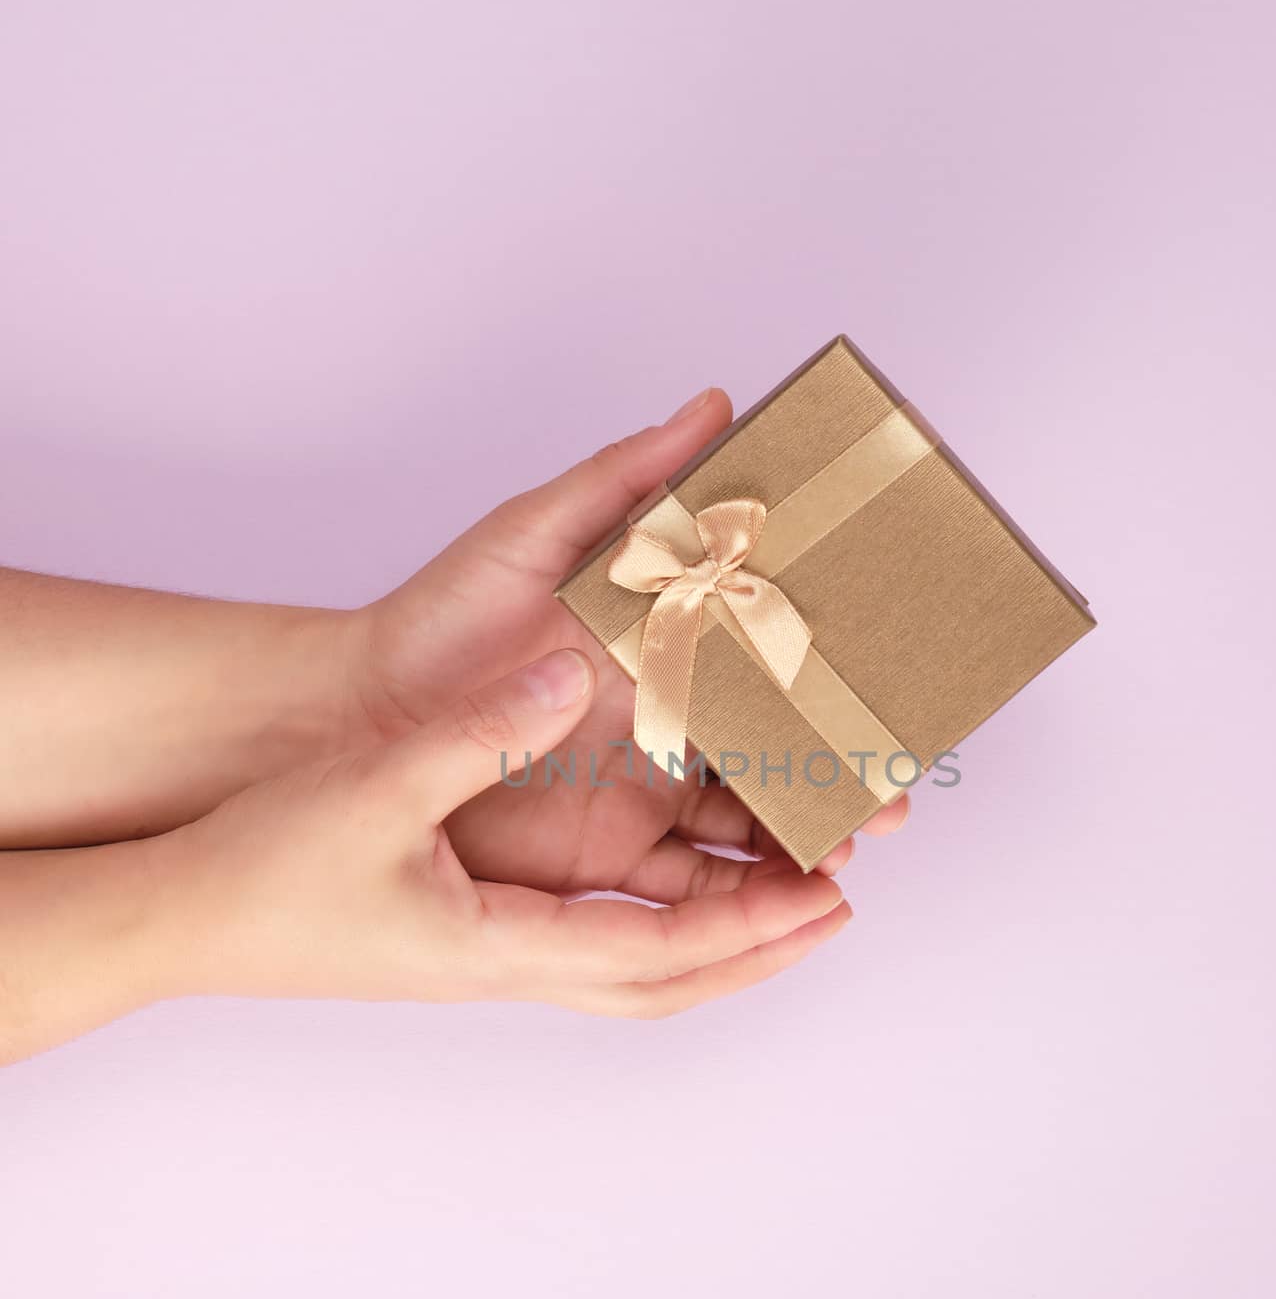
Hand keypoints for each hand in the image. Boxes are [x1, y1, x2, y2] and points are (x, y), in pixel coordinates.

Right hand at [151, 649, 850, 1019]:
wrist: (186, 917)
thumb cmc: (265, 869)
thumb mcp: (375, 789)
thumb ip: (479, 732)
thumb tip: (569, 683)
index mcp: (499, 945)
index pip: (660, 952)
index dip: (752, 928)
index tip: (828, 899)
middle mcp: (509, 963)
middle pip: (667, 980)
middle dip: (760, 947)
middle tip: (838, 902)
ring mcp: (492, 954)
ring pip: (636, 968)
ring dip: (717, 940)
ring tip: (780, 896)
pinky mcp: (473, 932)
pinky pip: (596, 941)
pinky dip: (659, 925)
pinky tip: (670, 885)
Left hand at [349, 388, 908, 899]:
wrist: (364, 717)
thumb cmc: (443, 618)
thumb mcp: (534, 532)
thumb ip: (624, 478)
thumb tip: (713, 406)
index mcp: (670, 650)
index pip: (774, 671)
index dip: (832, 690)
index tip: (889, 703)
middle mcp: (670, 725)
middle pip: (779, 757)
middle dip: (840, 781)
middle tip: (887, 800)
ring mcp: (643, 793)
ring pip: (748, 825)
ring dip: (804, 840)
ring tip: (849, 849)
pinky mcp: (607, 853)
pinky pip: (690, 882)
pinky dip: (743, 891)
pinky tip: (785, 892)